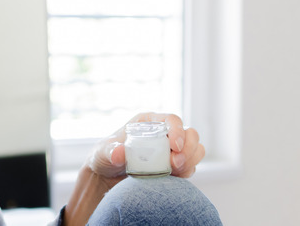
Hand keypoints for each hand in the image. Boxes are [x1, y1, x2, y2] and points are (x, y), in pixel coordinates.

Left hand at [88, 113, 204, 183]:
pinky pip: (191, 167)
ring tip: (174, 171)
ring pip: (196, 150)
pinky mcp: (174, 167)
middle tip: (175, 164)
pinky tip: (174, 178)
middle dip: (188, 149)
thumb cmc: (105, 157)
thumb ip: (111, 151)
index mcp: (149, 122)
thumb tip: (119, 153)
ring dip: (191, 161)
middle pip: (190, 134)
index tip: (175, 147)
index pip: (172, 119)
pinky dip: (187, 172)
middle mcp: (164, 133)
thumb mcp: (103, 152)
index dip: (178, 131)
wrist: (107, 178)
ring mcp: (171, 151)